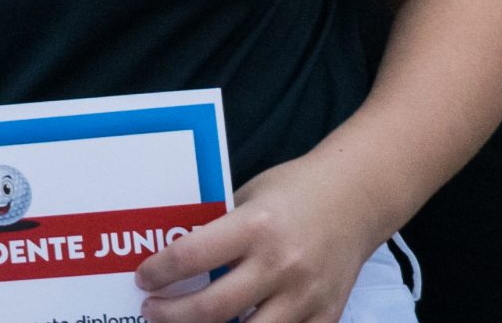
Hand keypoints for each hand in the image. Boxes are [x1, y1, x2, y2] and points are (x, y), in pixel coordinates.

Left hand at [135, 157, 384, 322]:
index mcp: (256, 225)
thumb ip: (220, 228)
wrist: (357, 198)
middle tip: (152, 311)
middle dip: (172, 315)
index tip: (144, 279)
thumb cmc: (295, 191)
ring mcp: (305, 295)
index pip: (192, 256)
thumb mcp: (249, 196)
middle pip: (212, 308)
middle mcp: (280, 264)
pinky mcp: (326, 315)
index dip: (160, 272)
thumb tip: (175, 257)